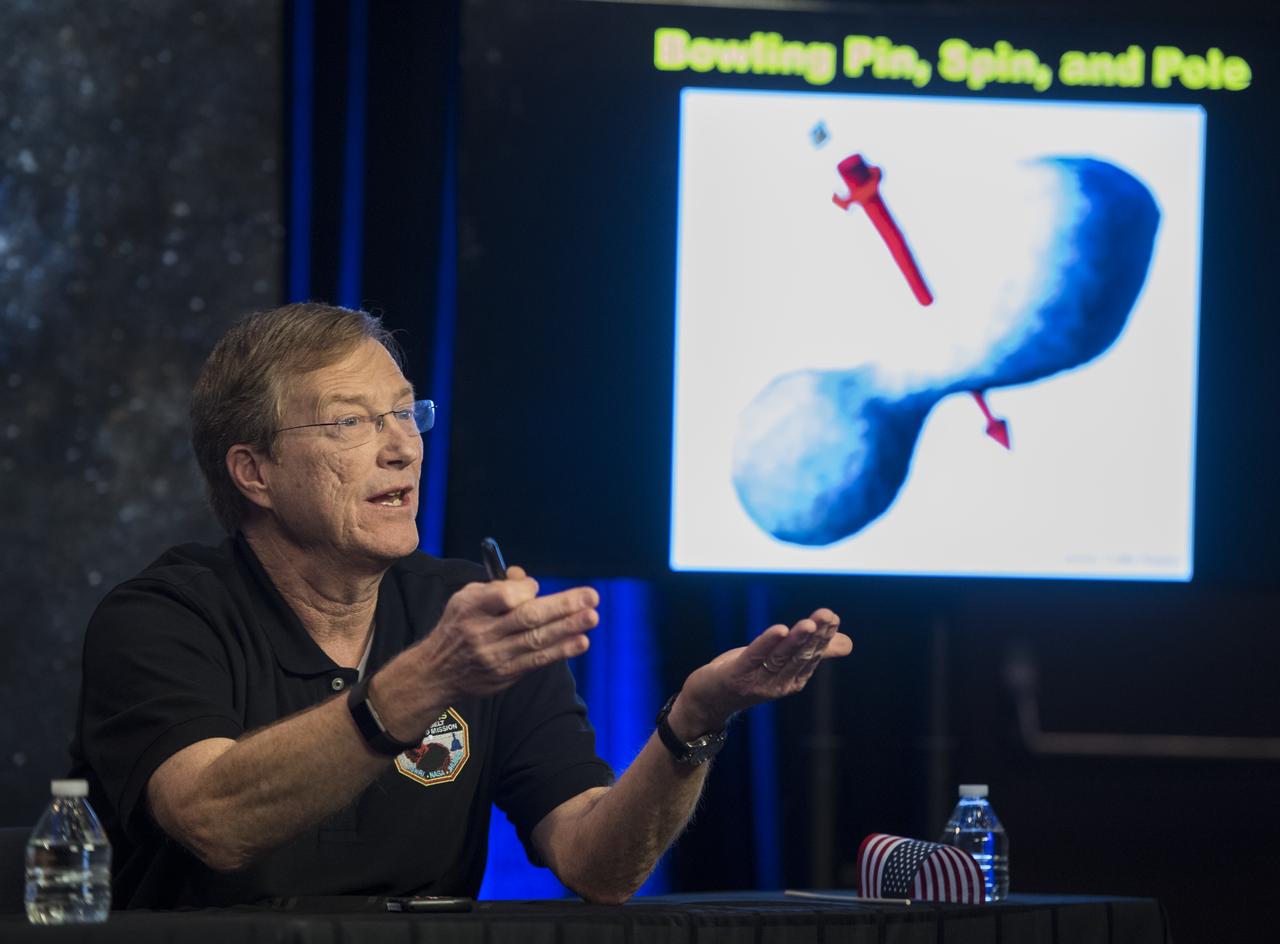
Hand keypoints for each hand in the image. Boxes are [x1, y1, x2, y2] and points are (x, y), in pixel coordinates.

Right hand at [373, 566, 597, 738]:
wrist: (436, 673)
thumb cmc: (459, 626)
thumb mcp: (466, 598)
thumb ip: (497, 587)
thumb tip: (529, 580)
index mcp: (471, 607)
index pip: (502, 597)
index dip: (524, 589)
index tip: (536, 586)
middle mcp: (482, 633)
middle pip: (527, 618)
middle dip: (562, 606)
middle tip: (590, 596)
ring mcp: (495, 657)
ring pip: (536, 640)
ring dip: (568, 628)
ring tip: (592, 616)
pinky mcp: (505, 675)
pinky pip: (537, 661)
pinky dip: (560, 650)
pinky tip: (581, 641)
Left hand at [668, 609, 850, 739]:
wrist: (708, 700)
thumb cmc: (747, 675)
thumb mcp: (781, 662)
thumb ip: (811, 651)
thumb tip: (848, 643)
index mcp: (793, 680)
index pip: (812, 655)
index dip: (823, 637)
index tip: (832, 617)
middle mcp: (779, 684)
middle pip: (800, 656)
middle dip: (815, 636)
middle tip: (827, 615)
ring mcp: (758, 681)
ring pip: (781, 656)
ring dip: (796, 639)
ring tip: (809, 623)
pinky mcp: (737, 674)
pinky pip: (755, 656)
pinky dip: (768, 642)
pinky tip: (779, 630)